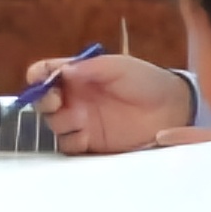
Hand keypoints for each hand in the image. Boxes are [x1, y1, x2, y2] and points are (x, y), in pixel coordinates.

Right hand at [22, 51, 196, 154]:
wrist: (172, 109)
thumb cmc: (145, 80)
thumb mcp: (118, 66)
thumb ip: (89, 68)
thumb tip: (61, 72)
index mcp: (77, 75)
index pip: (45, 74)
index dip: (38, 76)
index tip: (40, 80)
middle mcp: (74, 98)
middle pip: (42, 102)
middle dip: (43, 101)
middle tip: (56, 100)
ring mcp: (82, 122)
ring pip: (53, 125)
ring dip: (59, 121)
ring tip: (80, 117)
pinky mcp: (92, 143)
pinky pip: (69, 145)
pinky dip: (70, 141)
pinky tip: (84, 133)